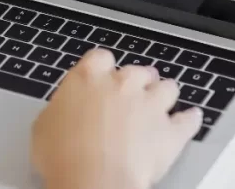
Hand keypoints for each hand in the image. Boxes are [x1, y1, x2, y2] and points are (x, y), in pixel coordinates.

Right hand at [31, 49, 202, 188]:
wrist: (92, 180)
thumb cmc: (64, 156)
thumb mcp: (44, 126)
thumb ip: (61, 109)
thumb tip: (61, 112)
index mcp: (89, 77)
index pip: (100, 58)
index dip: (103, 67)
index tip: (102, 75)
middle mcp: (122, 85)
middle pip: (138, 71)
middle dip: (137, 80)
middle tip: (133, 91)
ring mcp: (150, 106)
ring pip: (167, 88)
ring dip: (163, 93)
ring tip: (161, 100)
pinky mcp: (171, 132)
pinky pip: (188, 120)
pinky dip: (190, 119)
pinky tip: (191, 117)